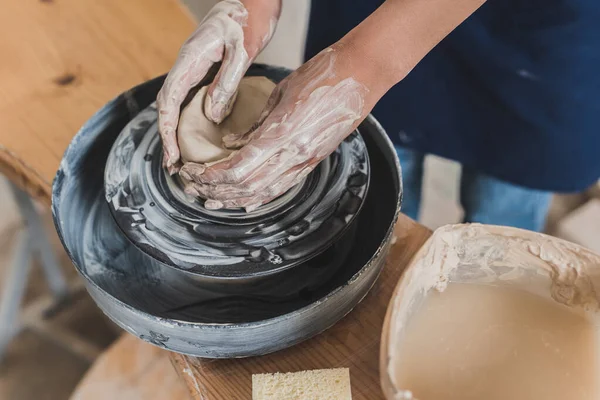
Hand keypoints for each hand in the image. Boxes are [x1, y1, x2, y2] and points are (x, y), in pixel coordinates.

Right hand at [157, 0, 280, 172]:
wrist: (252, 1)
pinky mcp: (204, 70)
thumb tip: (213, 116)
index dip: (167, 130)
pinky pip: (191, 97)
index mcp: (190, 59)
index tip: (172, 155)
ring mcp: (194, 67)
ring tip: (181, 156)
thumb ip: (226, 83)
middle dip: (168, 135)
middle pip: (168, 105)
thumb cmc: (248, 20)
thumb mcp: (241, 51)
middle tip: (174, 165)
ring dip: (176, 129)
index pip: (169, 99)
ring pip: (177, 102)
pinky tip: (196, 134)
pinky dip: (189, 118)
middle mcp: (187, 64)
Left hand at [179, 46, 369, 211]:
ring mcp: (307, 161)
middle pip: (247, 186)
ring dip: (234, 199)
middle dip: (214, 190)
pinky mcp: (314, 162)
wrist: (362, 76)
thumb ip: (255, 124)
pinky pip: (284, 187)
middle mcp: (295, 155)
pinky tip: (245, 203)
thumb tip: (231, 142)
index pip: (238, 168)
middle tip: (191, 187)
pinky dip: (260, 198)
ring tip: (211, 200)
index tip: (191, 171)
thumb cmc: (321, 76)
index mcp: (282, 134)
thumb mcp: (280, 94)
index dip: (211, 175)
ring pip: (264, 193)